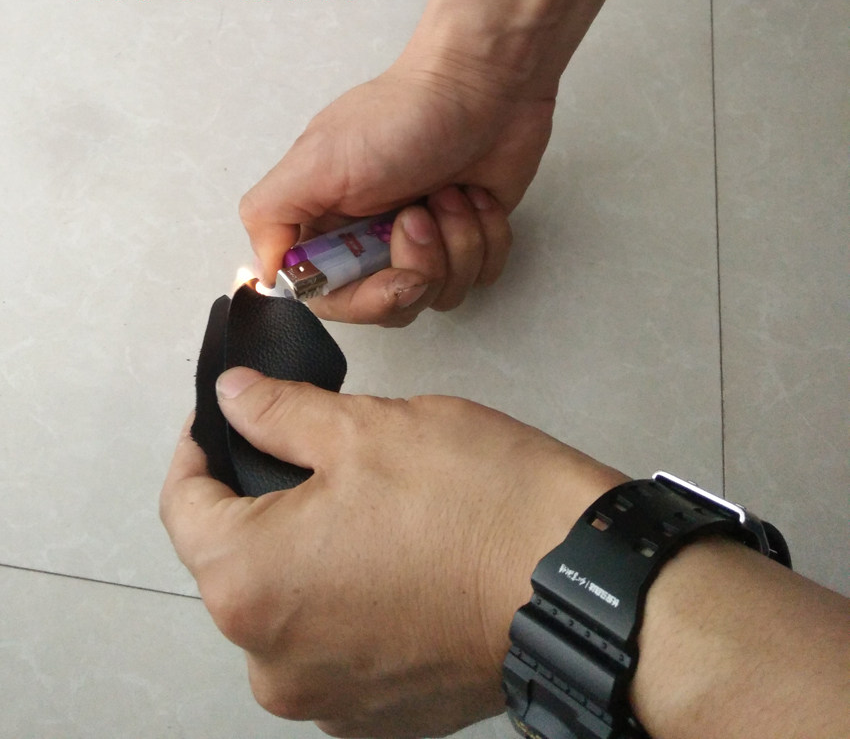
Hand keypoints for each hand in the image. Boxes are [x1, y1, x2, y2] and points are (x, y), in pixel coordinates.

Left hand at [160, 368, 623, 736]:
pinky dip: (348, 598)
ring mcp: (327, 696)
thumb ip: (277, 412)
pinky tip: (399, 558)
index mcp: (250, 583)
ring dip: (310, 550)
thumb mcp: (363, 428)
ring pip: (288, 602)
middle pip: (236, 559)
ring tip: (371, 506)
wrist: (577, 582)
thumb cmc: (476, 504)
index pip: (184, 505)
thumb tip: (232, 398)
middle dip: (263, 499)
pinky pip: (335, 643)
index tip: (221, 420)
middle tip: (314, 451)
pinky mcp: (380, 713)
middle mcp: (272, 660)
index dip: (199, 448)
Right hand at [239, 45, 554, 325]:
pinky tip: (477, 196)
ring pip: (442, 293)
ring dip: (455, 242)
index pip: (332, 298)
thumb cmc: (403, 115)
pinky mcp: (472, 235)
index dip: (366, 300)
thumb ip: (271, 215)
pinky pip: (482, 275)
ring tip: (449, 192)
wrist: (484, 82)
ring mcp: (427, 239)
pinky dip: (487, 237)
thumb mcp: (317, 160)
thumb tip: (265, 270)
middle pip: (391, 304)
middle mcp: (373, 238)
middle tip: (420, 213)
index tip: (395, 278)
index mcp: (328, 223)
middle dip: (418, 266)